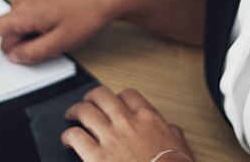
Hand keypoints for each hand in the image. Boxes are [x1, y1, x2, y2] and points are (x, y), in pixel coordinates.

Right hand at [0, 0, 127, 68]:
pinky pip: (25, 16)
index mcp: (23, 10)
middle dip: (22, 45)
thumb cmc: (87, 13)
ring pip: (17, 27)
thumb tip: (12, 56)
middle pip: (7, 35)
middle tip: (51, 41)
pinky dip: (35, 25)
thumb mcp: (60, 43)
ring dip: (31, 35)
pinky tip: (56, 20)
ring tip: (58, 28)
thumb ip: (31, 54)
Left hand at [62, 86, 193, 161]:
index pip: (129, 95)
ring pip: (85, 111)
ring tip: (72, 114)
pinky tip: (68, 140)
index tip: (115, 101)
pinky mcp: (96, 157)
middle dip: (92, 97)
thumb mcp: (182, 149)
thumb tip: (172, 130)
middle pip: (102, 96)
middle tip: (88, 101)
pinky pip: (76, 136)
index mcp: (149, 119)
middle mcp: (127, 123)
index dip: (119, 96)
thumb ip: (173, 134)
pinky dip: (69, 136)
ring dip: (76, 111)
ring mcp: (111, 138)